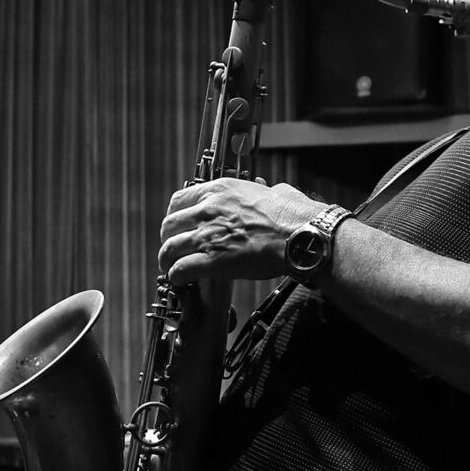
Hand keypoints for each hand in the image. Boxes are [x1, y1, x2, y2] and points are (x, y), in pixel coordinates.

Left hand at [158, 178, 323, 284]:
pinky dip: (177, 277)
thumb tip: (272, 189)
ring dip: (168, 261)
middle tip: (174, 249)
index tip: (178, 226)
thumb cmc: (293, 215)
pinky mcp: (212, 260)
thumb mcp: (274, 191)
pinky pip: (181, 269)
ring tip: (171, 269)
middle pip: (169, 225)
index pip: (178, 200)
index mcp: (220, 191)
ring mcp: (208, 235)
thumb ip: (265, 189)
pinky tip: (182, 281)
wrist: (301, 234)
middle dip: (168, 239)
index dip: (175, 216)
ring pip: (169, 248)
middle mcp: (208, 210)